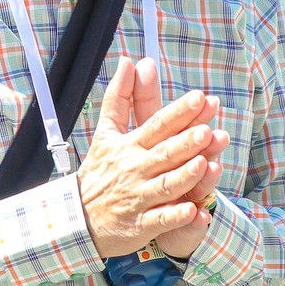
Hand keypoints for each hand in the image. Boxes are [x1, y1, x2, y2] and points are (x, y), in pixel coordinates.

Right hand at [76, 58, 225, 258]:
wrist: (77, 217)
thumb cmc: (100, 171)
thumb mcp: (106, 132)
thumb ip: (120, 97)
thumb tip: (129, 61)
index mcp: (130, 146)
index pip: (157, 125)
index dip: (179, 112)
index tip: (200, 98)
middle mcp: (136, 169)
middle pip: (165, 153)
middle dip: (186, 142)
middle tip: (208, 130)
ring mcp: (139, 198)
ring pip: (166, 186)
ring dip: (185, 176)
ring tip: (204, 164)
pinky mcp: (141, 224)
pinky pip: (161, 221)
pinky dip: (176, 217)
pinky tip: (194, 210)